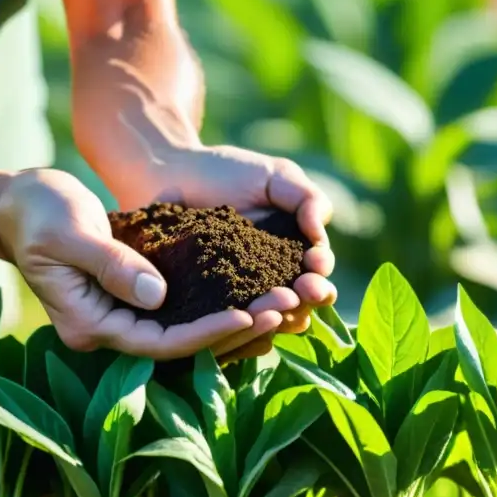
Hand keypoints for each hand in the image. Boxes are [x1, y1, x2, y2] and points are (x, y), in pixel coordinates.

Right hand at [0, 168, 286, 359]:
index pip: (159, 342)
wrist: (19, 205)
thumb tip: (158, 295)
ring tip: (282, 303)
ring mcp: (120, 316)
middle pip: (180, 345)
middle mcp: (109, 330)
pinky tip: (255, 292)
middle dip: (233, 331)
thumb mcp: (71, 233)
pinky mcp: (132, 298)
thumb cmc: (39, 213)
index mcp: (90, 325)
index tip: (249, 316)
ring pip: (186, 331)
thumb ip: (112, 265)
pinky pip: (182, 311)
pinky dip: (216, 304)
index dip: (206, 333)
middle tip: (283, 310)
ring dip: (234, 321)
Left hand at [143, 145, 337, 360]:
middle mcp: (272, 280)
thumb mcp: (275, 177)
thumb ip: (306, 197)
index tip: (314, 262)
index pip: (316, 272)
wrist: (175, 176)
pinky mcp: (208, 305)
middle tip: (306, 291)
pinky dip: (240, 324)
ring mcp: (240, 296)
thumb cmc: (229, 173)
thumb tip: (318, 231)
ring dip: (280, 315)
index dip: (320, 272)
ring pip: (268, 315)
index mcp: (294, 254)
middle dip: (308, 298)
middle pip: (299, 301)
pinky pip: (226, 320)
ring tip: (281, 310)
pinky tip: (247, 320)